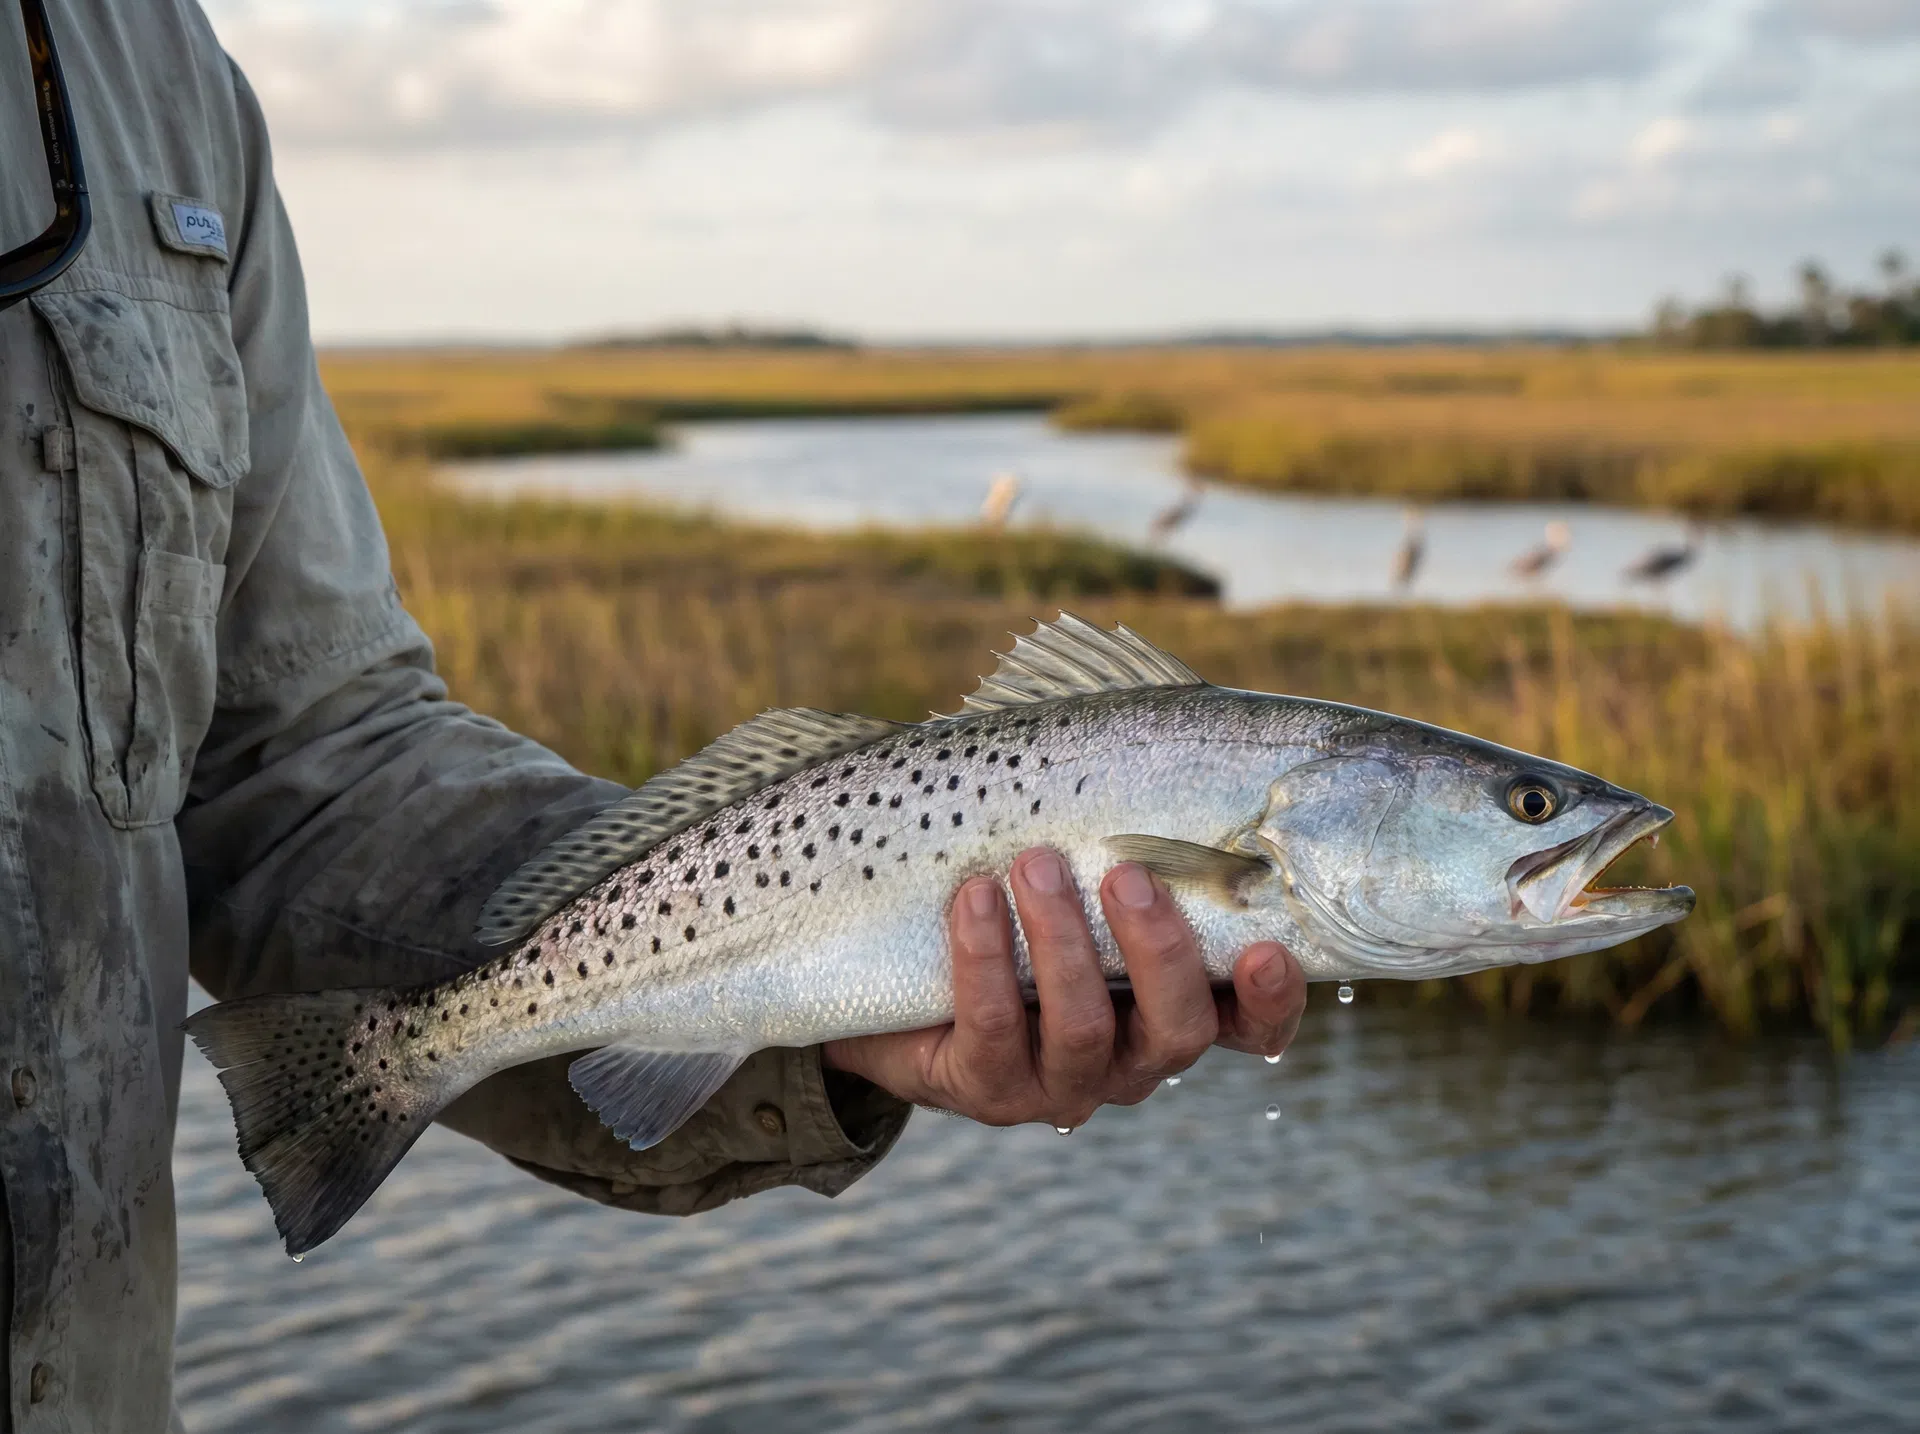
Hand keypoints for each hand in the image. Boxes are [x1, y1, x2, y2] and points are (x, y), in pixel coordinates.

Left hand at [822, 846, 1305, 1129]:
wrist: (897, 963)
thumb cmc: (1014, 892)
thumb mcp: (1080, 860)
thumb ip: (1135, 824)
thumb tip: (1170, 724)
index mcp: (1172, 1005)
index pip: (1251, 1022)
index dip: (1271, 998)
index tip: (1267, 948)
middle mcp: (1129, 1055)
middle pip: (1178, 1030)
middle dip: (1159, 952)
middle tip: (1126, 874)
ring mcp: (1058, 1081)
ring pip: (1083, 1029)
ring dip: (1062, 942)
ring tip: (1035, 865)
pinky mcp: (983, 1086)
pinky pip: (992, 1028)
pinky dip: (985, 958)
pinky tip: (974, 898)